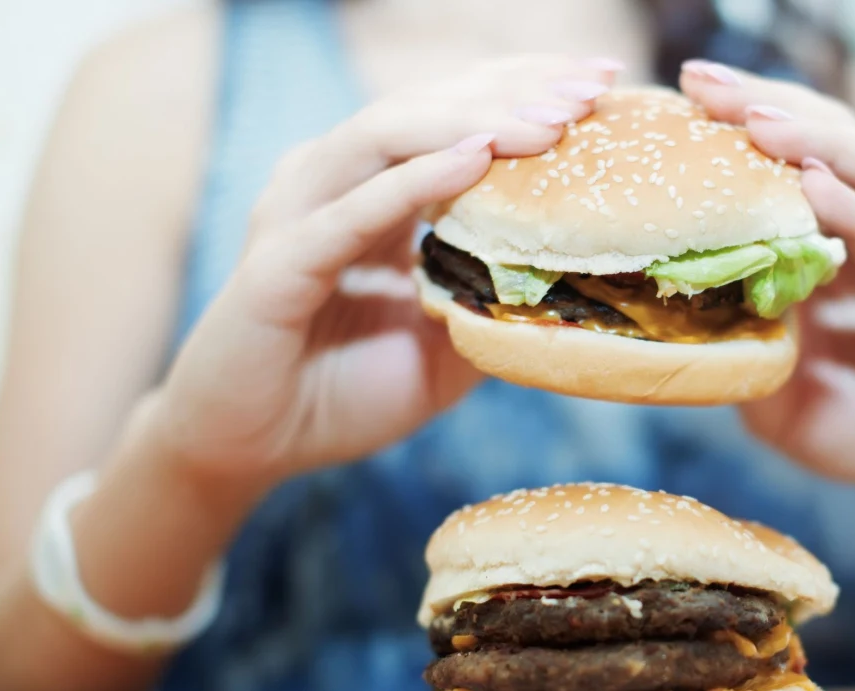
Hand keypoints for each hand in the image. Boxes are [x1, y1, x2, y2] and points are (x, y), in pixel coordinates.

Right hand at [148, 56, 621, 488]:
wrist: (251, 447)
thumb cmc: (343, 392)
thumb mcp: (445, 349)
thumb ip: (492, 305)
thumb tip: (575, 284)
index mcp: (375, 190)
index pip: (456, 116)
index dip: (525, 90)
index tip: (603, 79)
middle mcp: (336, 183)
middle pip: (430, 107)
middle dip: (515, 90)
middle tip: (592, 84)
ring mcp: (301, 213)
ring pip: (389, 136)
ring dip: (474, 120)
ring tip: (549, 119)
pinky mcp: (279, 262)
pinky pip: (351, 211)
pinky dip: (413, 180)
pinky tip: (474, 157)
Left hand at [680, 61, 854, 523]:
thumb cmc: (854, 428)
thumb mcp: (772, 385)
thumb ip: (739, 340)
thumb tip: (681, 294)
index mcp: (836, 248)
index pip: (791, 162)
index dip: (742, 124)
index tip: (681, 93)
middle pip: (831, 145)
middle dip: (768, 106)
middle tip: (704, 81)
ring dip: (816, 141)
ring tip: (757, 121)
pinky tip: (816, 186)